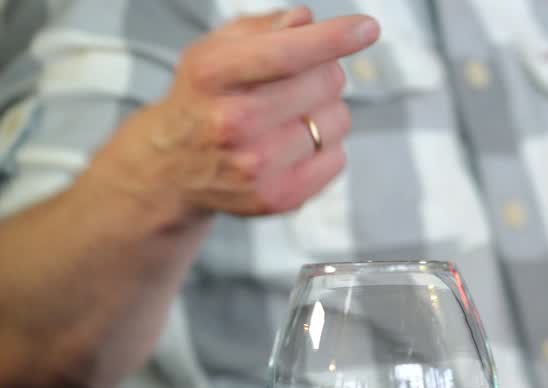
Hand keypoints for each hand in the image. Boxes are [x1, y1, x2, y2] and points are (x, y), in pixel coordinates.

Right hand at [90, 7, 378, 221]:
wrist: (172, 166)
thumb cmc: (204, 98)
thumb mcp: (215, 50)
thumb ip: (263, 28)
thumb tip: (306, 22)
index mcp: (213, 76)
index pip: (285, 54)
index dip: (332, 39)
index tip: (367, 28)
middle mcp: (232, 123)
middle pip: (326, 82)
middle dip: (324, 71)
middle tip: (298, 80)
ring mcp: (257, 166)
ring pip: (339, 120)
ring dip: (327, 110)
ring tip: (291, 115)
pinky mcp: (279, 197)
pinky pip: (339, 158)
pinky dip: (327, 147)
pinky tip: (293, 144)